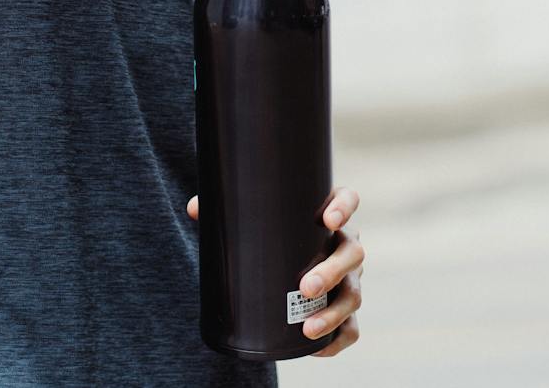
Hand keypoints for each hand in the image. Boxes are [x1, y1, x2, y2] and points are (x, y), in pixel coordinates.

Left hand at [186, 186, 362, 357]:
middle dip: (332, 272)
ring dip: (334, 312)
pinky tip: (317, 349)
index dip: (344, 208)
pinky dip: (337, 339)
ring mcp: (348, 278)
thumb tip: (195, 209)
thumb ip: (223, 209)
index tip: (328, 220)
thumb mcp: (249, 217)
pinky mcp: (343, 308)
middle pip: (352, 253)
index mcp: (328, 212)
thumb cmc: (266, 233)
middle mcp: (344, 243)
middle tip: (305, 287)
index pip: (348, 199)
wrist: (276, 263)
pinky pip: (350, 328)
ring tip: (307, 328)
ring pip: (353, 294)